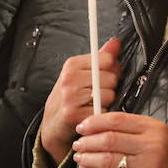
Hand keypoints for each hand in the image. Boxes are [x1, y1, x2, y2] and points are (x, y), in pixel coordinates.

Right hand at [40, 39, 121, 163]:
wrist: (52, 124)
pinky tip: (92, 114)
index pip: (107, 59)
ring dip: (107, 103)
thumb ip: (100, 58)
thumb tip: (115, 42)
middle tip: (99, 94)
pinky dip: (102, 115)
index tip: (106, 76)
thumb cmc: (70, 97)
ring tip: (94, 105)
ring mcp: (70, 96)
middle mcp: (69, 78)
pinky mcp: (74, 114)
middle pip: (111, 78)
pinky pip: (103, 111)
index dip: (113, 69)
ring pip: (109, 95)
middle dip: (110, 87)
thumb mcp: (81, 73)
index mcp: (71, 65)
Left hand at [71, 112, 167, 167]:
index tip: (82, 127)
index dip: (94, 123)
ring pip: (107, 160)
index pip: (116, 120)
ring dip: (88, 158)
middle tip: (78, 143)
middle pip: (109, 140)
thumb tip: (95, 125)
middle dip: (88, 141)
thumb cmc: (165, 154)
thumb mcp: (154, 133)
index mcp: (153, 128)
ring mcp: (147, 167)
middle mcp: (151, 146)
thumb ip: (129, 128)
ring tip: (79, 156)